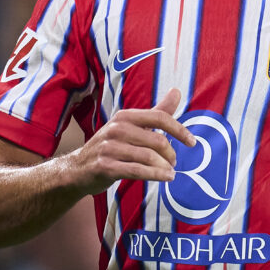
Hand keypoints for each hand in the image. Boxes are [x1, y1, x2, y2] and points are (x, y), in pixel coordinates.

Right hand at [66, 88, 195, 194]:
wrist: (77, 169)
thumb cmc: (111, 146)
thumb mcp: (131, 126)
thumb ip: (156, 112)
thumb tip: (177, 91)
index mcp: (125, 116)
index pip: (159, 117)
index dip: (179, 129)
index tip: (192, 142)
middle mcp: (116, 128)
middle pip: (156, 140)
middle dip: (170, 153)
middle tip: (174, 162)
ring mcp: (109, 148)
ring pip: (148, 157)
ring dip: (164, 167)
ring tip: (170, 172)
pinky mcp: (105, 166)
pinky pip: (136, 171)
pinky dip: (155, 176)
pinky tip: (165, 178)